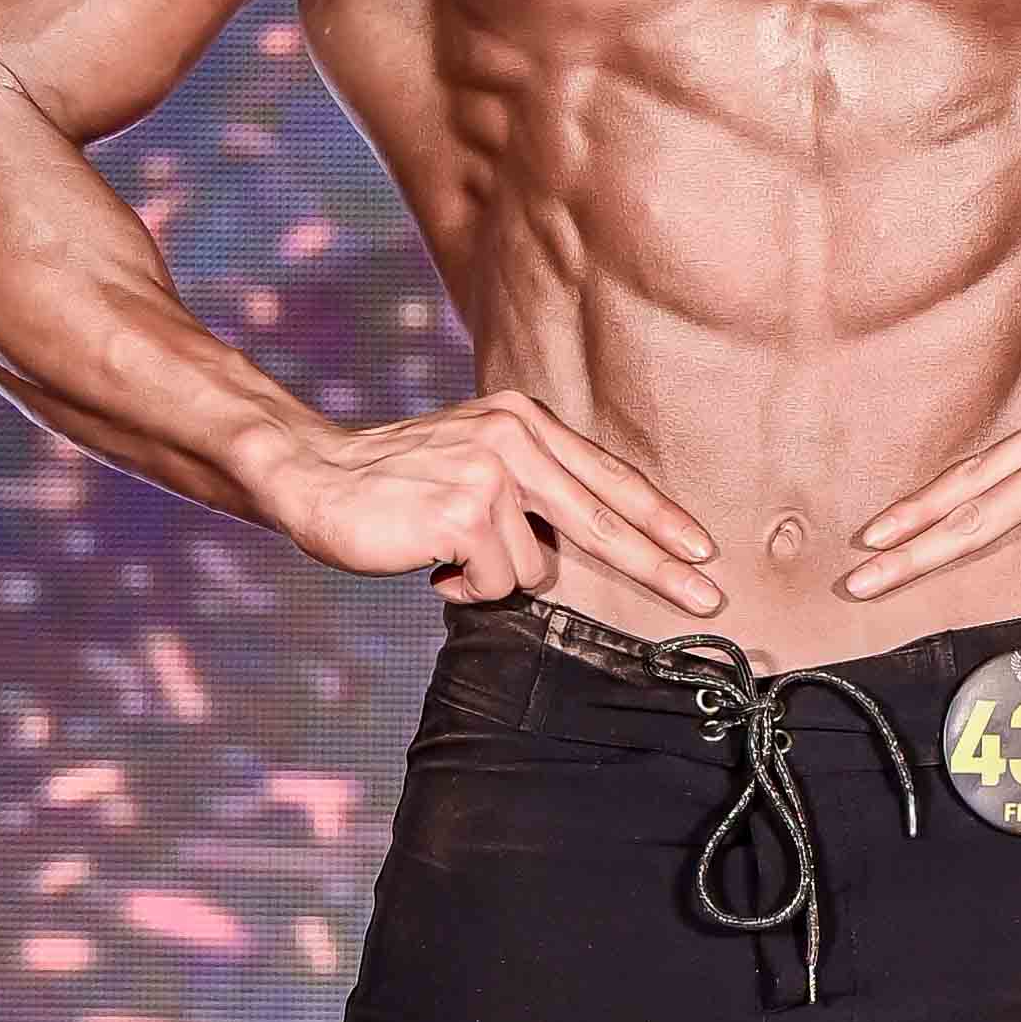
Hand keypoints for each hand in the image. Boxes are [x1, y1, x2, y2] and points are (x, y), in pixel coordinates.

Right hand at [254, 395, 721, 620]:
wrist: (312, 475)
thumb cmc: (396, 483)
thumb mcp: (474, 459)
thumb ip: (532, 485)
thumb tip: (594, 541)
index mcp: (524, 420)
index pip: (607, 476)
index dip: (658, 518)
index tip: (702, 551)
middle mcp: (515, 436)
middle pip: (604, 521)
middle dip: (658, 568)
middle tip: (708, 601)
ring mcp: (491, 472)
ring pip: (538, 569)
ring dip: (494, 577)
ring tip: (448, 553)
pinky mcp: (466, 511)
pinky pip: (496, 584)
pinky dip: (465, 589)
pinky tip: (431, 563)